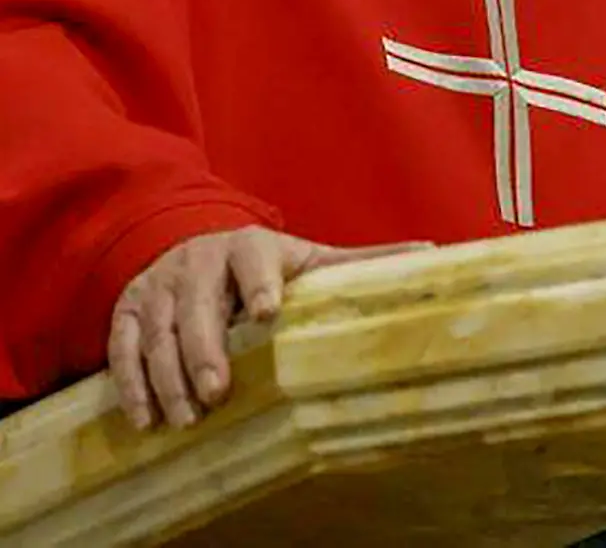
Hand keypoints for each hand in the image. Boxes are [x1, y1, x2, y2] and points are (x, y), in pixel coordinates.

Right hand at [108, 226, 430, 431]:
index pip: (253, 257)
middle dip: (206, 349)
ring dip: (169, 376)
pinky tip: (146, 417)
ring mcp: (160, 285)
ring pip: (159, 330)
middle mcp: (200, 261)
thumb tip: (428, 253)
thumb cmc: (260, 264)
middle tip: (218, 393)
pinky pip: (121, 345)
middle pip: (198, 303)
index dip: (258, 281)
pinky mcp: (128, 309)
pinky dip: (131, 382)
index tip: (265, 311)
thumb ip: (358, 261)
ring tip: (187, 418)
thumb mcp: (306, 258)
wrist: (187, 244)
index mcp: (249, 246)